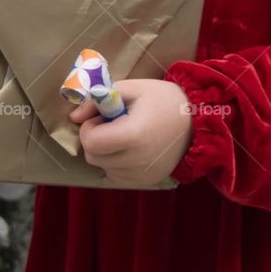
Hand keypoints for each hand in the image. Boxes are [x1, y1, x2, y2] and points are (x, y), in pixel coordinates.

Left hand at [69, 77, 193, 187]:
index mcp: (133, 135)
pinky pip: (115, 175)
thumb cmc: (163, 100)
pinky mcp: (145, 182)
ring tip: (125, 135)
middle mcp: (137, 161)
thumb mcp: (132, 88)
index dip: (90, 127)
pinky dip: (116, 162)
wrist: (197, 121)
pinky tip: (132, 148)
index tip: (103, 117)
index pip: (90, 142)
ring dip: (105, 151)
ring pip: (102, 167)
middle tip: (113, 124)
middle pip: (93, 156)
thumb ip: (99, 99)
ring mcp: (141, 175)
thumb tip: (73, 117)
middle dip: (95, 138)